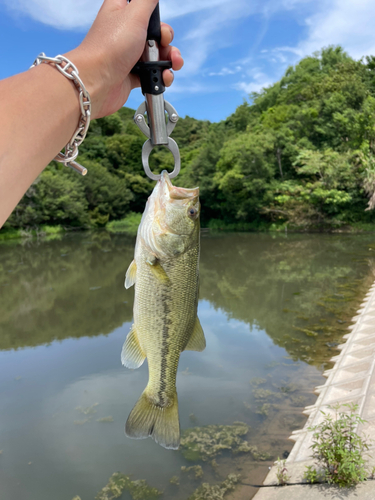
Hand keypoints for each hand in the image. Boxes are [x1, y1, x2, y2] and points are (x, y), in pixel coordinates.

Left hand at [66, 0, 183, 118]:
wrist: (97, 82)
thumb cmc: (110, 46)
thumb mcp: (134, 13)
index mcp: (121, 12)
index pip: (141, 5)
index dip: (153, 12)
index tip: (155, 19)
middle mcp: (125, 32)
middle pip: (155, 32)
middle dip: (166, 39)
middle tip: (163, 43)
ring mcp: (129, 55)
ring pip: (156, 54)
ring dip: (169, 59)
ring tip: (173, 64)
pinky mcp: (132, 74)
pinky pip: (153, 73)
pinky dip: (161, 76)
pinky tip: (163, 78)